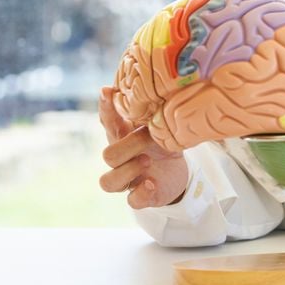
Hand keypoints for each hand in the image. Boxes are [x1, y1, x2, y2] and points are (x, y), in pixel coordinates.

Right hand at [98, 86, 189, 208]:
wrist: (178, 172)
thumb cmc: (162, 142)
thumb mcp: (159, 124)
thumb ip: (152, 111)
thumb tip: (153, 83)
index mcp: (124, 136)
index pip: (108, 121)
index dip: (105, 108)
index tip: (107, 91)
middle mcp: (121, 159)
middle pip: (107, 155)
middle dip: (127, 146)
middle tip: (148, 139)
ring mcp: (128, 179)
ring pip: (108, 182)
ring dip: (127, 171)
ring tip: (147, 161)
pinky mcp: (142, 196)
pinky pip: (132, 201)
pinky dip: (141, 193)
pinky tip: (152, 184)